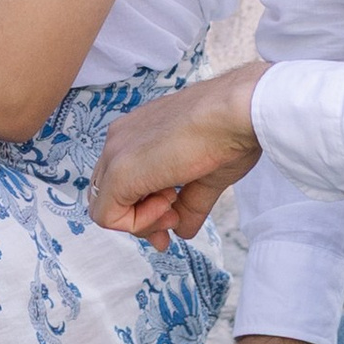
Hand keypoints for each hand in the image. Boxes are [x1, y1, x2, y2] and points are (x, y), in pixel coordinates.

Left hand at [90, 63, 263, 240]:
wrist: (237, 113)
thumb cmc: (229, 132)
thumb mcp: (205, 176)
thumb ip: (189, 204)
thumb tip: (182, 230)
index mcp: (136, 134)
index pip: (122, 182)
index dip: (144, 209)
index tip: (174, 217)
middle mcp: (119, 139)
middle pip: (110, 196)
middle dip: (142, 219)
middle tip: (171, 224)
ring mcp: (116, 153)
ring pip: (105, 207)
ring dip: (142, 221)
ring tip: (175, 208)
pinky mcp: (120, 171)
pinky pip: (107, 215)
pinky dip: (138, 223)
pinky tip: (168, 207)